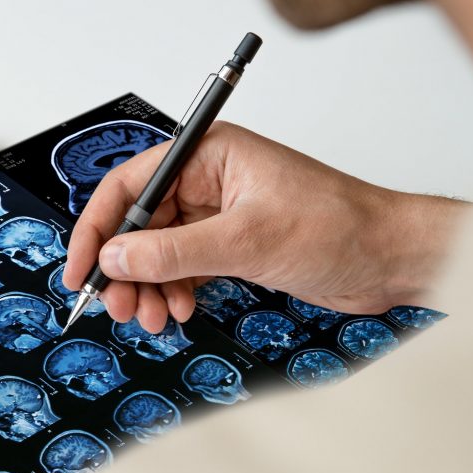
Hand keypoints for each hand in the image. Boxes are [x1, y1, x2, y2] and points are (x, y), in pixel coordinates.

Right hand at [64, 122, 469, 331]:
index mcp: (209, 155)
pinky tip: (179, 310)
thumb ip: (174, 251)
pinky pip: (181, 267)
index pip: (130, 185)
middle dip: (124, 268)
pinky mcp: (230, 244)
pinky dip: (173, 290)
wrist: (390, 257)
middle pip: (139, 223)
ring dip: (148, 286)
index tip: (82, 268)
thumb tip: (116, 257)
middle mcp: (208, 179)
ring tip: (153, 318)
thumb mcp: (248, 241)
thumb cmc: (340, 226)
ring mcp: (218, 214)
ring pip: (157, 251)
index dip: (99, 228)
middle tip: (118, 306)